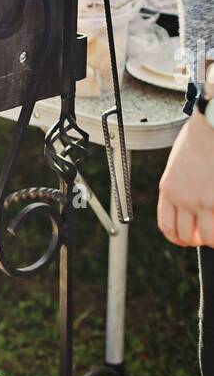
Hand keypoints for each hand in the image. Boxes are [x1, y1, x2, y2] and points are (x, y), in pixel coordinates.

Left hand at [157, 113, 213, 247]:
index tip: (187, 238)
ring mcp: (203, 200)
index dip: (177, 237)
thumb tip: (186, 202)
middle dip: (198, 240)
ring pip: (207, 237)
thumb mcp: (179, 161)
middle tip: (207, 238)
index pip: (167, 225)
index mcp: (169, 187)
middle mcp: (183, 198)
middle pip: (185, 235)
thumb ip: (180, 183)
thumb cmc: (202, 134)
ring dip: (213, 239)